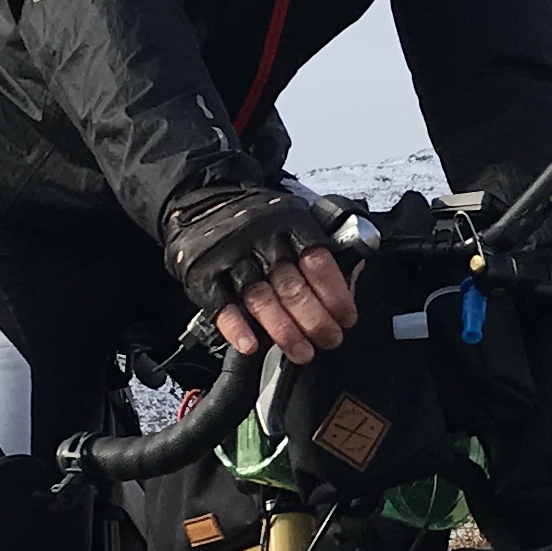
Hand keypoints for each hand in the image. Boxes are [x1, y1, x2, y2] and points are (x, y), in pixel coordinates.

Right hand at [165, 186, 359, 364]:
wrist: (200, 197)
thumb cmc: (255, 217)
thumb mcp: (291, 216)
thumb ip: (317, 247)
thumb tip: (351, 279)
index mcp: (288, 223)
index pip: (318, 263)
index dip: (336, 296)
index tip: (347, 318)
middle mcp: (261, 239)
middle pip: (293, 287)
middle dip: (316, 321)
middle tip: (330, 340)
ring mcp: (231, 257)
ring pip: (261, 299)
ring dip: (284, 332)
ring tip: (302, 353)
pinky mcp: (204, 273)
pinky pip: (222, 305)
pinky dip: (237, 328)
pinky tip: (252, 346)